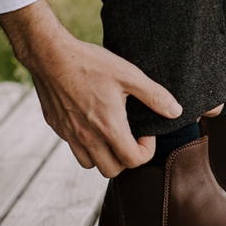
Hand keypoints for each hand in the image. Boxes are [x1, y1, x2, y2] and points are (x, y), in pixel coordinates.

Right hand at [0, 0, 182, 177]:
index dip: (146, 151)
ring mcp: (69, 134)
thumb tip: (175, 111)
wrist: (49, 54)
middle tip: (130, 137)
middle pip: (111, 170)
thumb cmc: (90, 63)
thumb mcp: (128, 74)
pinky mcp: (57, 127)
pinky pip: (74, 147)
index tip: (146, 133)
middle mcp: (87, 136)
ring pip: (90, 164)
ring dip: (104, 155)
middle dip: (126, 159)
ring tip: (111, 134)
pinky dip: (85, 144)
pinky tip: (91, 122)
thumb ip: (154, 96)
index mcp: (108, 126)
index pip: (133, 161)